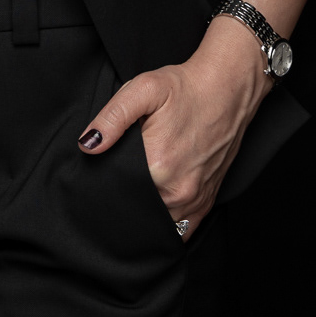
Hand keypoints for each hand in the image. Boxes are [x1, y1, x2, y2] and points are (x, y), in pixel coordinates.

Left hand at [76, 14, 272, 234]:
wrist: (227, 89)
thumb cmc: (185, 88)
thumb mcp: (142, 89)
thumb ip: (111, 118)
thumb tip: (88, 145)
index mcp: (157, 166)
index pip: (117, 190)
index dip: (106, 179)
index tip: (106, 167)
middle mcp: (178, 190)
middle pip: (136, 207)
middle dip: (125, 195)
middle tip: (125, 171)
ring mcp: (195, 199)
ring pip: (158, 222)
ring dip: (145, 212)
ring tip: (139, 187)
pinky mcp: (207, 200)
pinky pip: (182, 228)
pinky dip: (167, 221)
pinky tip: (157, 205)